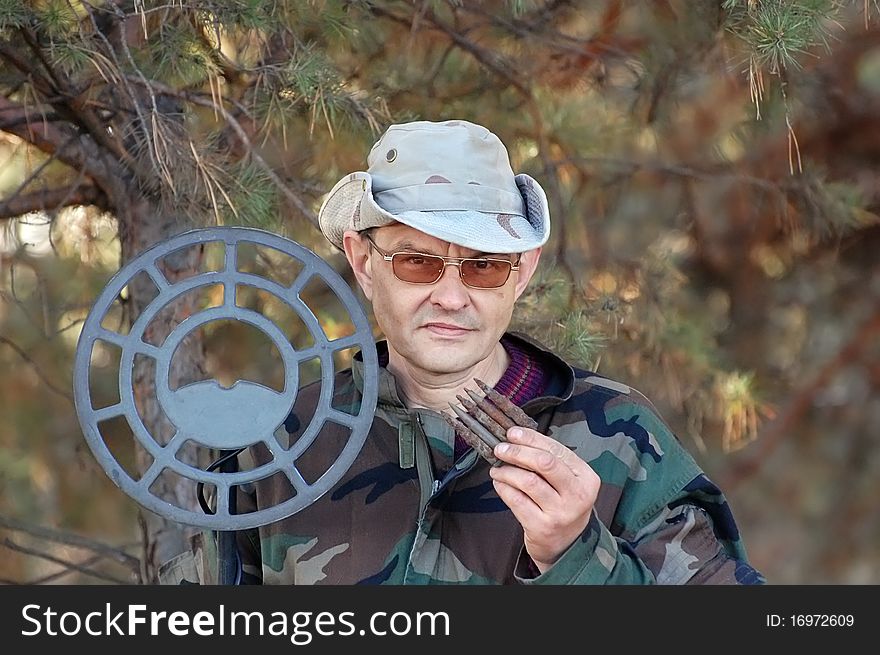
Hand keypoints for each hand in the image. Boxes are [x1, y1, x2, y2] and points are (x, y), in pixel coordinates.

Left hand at [489, 427, 599, 572]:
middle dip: (518, 452)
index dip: (531, 439)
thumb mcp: (568, 482)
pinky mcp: (542, 527)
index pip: (556, 450)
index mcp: (586, 477)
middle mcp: (577, 495)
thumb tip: (517, 438)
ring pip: (528, 481)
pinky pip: (516, 500)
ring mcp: (560, 513)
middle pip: (544, 463)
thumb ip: (550, 461)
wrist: (567, 544)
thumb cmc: (563, 505)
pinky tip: (499, 484)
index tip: (512, 433)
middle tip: (500, 449)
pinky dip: (503, 488)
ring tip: (497, 469)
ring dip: (507, 471)